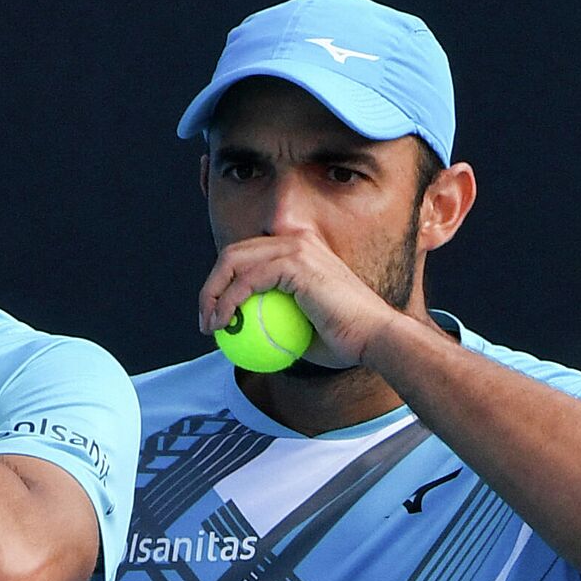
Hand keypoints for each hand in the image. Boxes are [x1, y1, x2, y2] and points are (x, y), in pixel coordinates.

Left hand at [196, 229, 403, 366]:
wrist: (374, 337)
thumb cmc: (344, 340)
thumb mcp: (300, 327)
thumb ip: (275, 318)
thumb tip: (243, 331)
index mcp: (299, 250)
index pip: (248, 256)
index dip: (224, 281)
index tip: (216, 316)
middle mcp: (296, 240)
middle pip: (234, 253)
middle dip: (211, 285)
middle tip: (205, 321)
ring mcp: (296, 247)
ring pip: (233, 261)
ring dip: (212, 294)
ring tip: (209, 325)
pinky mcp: (296, 262)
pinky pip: (247, 280)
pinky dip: (228, 302)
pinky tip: (221, 324)